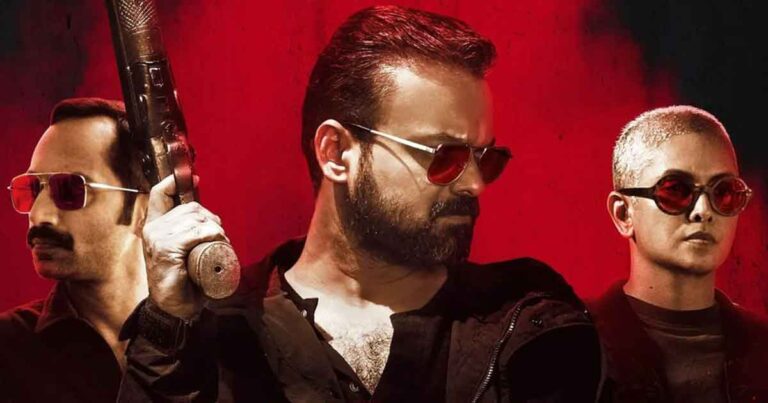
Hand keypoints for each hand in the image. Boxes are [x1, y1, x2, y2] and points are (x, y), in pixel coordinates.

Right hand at [142, 175, 227, 319]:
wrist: (175, 308)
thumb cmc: (182, 280)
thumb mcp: (183, 251)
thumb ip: (187, 234)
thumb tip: (208, 218)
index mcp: (155, 227)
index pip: (159, 194)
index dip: (175, 182)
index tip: (194, 178)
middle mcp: (153, 229)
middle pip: (189, 207)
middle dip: (210, 218)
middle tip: (219, 236)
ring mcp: (158, 238)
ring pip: (195, 219)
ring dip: (215, 229)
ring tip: (220, 244)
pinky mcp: (167, 249)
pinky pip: (196, 232)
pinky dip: (212, 235)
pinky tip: (218, 242)